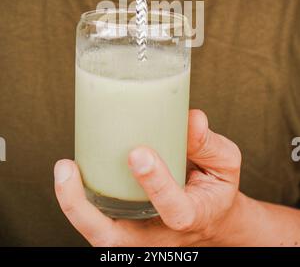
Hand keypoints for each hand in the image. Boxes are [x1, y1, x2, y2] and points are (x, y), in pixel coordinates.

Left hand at [54, 109, 241, 246]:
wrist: (210, 217)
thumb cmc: (214, 188)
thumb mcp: (224, 164)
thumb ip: (209, 143)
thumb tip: (192, 119)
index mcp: (192, 216)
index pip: (175, 211)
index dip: (157, 185)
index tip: (138, 153)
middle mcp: (158, 235)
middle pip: (115, 240)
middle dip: (85, 211)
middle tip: (67, 169)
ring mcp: (137, 236)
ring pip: (98, 234)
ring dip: (74, 205)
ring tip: (63, 168)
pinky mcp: (124, 227)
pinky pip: (96, 220)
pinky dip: (79, 199)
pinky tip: (70, 171)